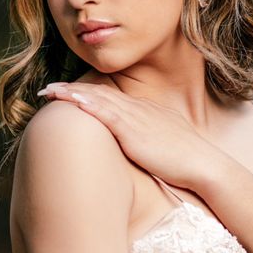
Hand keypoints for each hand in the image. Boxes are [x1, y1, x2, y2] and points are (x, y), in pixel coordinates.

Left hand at [37, 80, 224, 190]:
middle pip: (99, 94)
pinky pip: (107, 114)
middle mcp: (139, 109)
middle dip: (72, 89)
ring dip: (72, 93)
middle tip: (49, 88)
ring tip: (51, 90)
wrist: (203, 165)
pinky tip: (73, 100)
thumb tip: (138, 142)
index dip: (87, 93)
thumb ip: (148, 137)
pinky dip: (88, 104)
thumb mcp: (165, 142)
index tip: (68, 93)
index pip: (111, 97)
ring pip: (98, 99)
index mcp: (145, 111)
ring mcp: (136, 118)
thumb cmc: (187, 160)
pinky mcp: (134, 131)